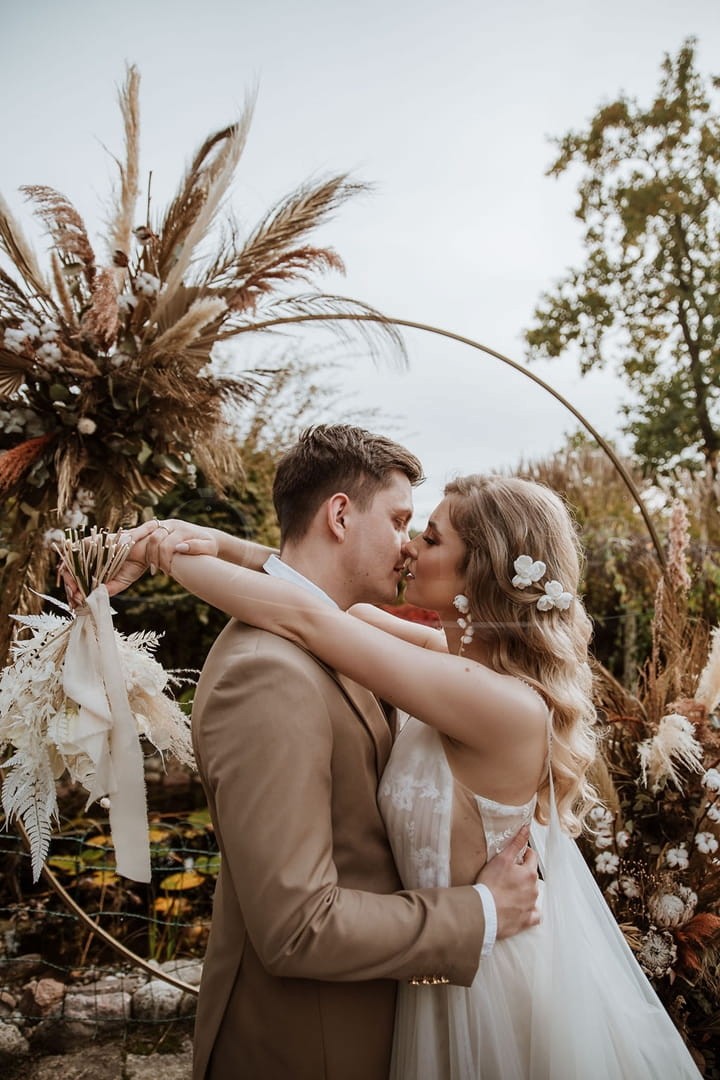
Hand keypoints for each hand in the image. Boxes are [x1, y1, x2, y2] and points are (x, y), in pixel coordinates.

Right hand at [141, 518, 219, 576]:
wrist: (206, 536)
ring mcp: (164, 524)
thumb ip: (197, 547)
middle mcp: (172, 524)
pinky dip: (142, 546)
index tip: (168, 572)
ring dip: (146, 553)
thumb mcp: (209, 547)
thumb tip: (180, 548)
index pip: (167, 544)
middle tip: (158, 571)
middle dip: (154, 557)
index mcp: (183, 529)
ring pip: (147, 534)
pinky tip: (146, 558)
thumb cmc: (209, 545)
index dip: (165, 560)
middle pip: (154, 539)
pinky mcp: (158, 527)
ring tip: (153, 568)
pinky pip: (145, 534)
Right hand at [476, 824, 540, 939]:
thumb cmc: (491, 885)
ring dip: (524, 891)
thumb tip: (526, 829)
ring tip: (509, 891)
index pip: (532, 857)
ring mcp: (530, 906)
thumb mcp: (502, 859)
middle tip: (507, 874)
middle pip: (531, 876)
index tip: (515, 856)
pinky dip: (530, 911)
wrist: (484, 911)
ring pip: (532, 894)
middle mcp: (533, 890)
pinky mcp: (525, 920)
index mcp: (529, 874)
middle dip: (523, 873)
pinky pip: (534, 915)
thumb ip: (516, 843)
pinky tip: (521, 908)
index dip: (523, 854)